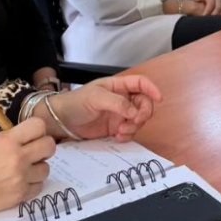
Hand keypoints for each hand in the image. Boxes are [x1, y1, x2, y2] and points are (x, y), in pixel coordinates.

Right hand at [0, 117, 54, 212]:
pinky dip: (32, 184)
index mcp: (8, 140)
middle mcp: (18, 157)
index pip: (39, 126)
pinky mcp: (21, 194)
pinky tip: (22, 183)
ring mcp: (21, 177)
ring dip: (38, 169)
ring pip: (46, 168)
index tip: (33, 136)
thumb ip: (12, 137)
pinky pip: (39, 186)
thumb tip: (30, 136)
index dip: (38, 130)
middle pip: (49, 146)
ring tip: (26, 170)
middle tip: (35, 153)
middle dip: (44, 148)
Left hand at [45, 75, 161, 141]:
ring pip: (139, 120)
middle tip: (135, 121)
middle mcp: (122, 99)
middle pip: (144, 103)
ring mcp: (119, 114)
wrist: (61, 122)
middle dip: (143, 113)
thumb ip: (117, 103)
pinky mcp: (115, 128)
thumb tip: (135, 112)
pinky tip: (117, 136)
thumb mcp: (96, 98)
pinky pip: (130, 132)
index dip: (151, 89)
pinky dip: (128, 135)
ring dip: (134, 127)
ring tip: (120, 131)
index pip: (140, 83)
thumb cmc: (75, 102)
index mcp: (118, 86)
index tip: (159, 98)